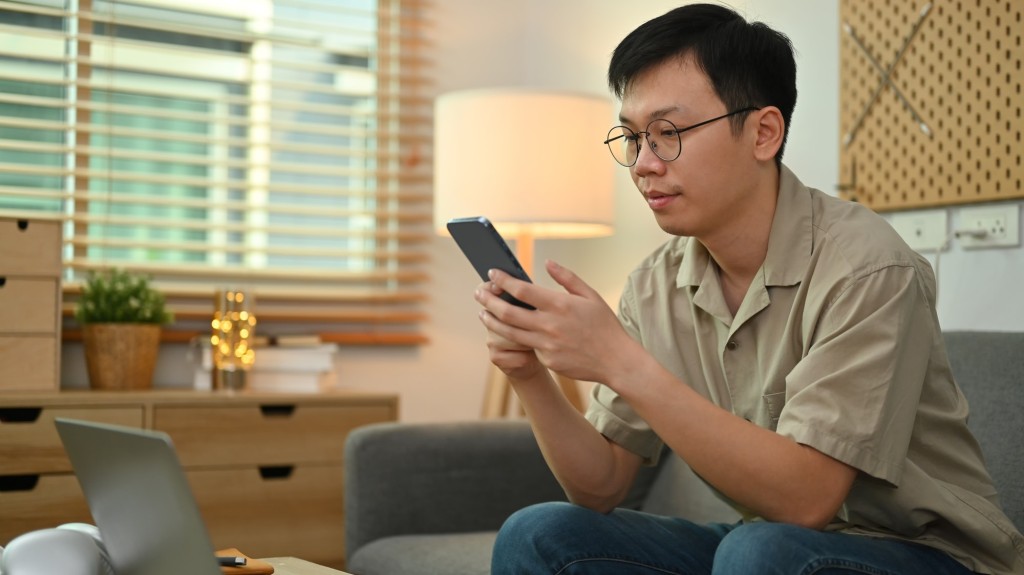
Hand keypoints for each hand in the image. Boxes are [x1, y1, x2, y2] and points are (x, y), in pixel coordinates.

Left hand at [476, 260, 635, 384]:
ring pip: (509, 333)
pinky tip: (507, 331)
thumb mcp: (590, 295)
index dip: (503, 280)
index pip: (522, 290)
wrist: (616, 360)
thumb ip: (567, 278)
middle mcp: (550, 325)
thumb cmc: (604, 325)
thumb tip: (547, 263)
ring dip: (492, 321)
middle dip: (488, 300)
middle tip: (478, 293)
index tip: (492, 273)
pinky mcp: (547, 360)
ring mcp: (546, 345)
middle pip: (508, 312)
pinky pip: (526, 347)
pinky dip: (514, 338)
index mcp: (560, 305)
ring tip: (482, 313)